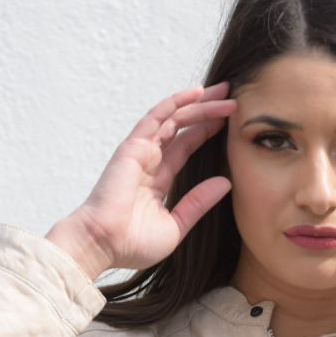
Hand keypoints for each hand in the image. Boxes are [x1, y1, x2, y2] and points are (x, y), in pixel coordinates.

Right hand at [57, 82, 236, 274]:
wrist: (103, 244)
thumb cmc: (132, 244)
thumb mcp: (176, 225)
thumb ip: (198, 203)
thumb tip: (225, 182)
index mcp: (157, 180)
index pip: (186, 147)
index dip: (207, 132)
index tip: (230, 122)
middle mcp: (149, 162)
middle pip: (183, 128)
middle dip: (207, 111)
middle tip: (232, 99)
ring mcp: (140, 152)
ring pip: (175, 118)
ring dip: (200, 104)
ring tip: (225, 92)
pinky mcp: (133, 147)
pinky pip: (157, 117)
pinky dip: (176, 103)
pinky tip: (197, 93)